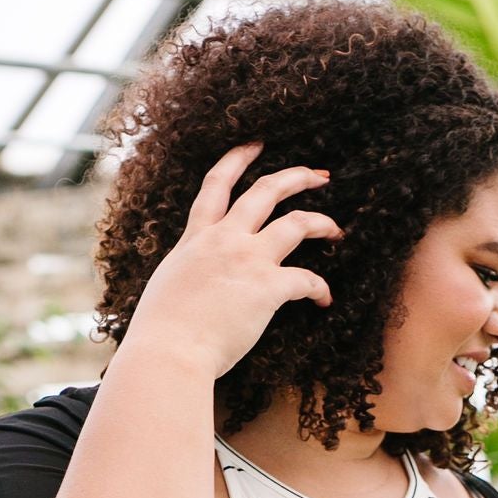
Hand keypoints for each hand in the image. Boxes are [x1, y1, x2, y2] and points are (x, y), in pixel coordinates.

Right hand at [122, 142, 341, 382]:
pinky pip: (307, 279)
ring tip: (336, 229)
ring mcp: (248, 260)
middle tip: (318, 175)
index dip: (238, 158)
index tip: (256, 144)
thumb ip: (188, 272)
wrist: (168, 353)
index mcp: (196, 238)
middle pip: (266, 191)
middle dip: (296, 177)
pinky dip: (321, 288)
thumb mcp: (168, 285)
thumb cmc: (161, 333)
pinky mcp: (268, 288)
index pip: (217, 184)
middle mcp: (224, 239)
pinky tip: (325, 298)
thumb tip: (195, 279)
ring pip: (296, 223)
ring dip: (322, 222)